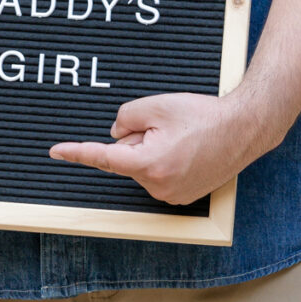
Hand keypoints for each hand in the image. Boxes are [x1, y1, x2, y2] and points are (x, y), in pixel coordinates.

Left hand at [49, 92, 258, 204]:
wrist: (246, 127)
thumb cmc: (203, 115)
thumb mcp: (154, 105)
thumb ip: (123, 118)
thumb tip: (114, 135)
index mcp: (148, 164)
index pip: (102, 156)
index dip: (76, 152)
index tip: (54, 151)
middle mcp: (157, 186)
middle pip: (125, 158)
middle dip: (137, 141)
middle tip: (168, 129)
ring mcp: (170, 195)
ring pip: (141, 167)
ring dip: (152, 151)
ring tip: (182, 140)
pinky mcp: (181, 196)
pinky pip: (156, 175)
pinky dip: (164, 161)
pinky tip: (186, 151)